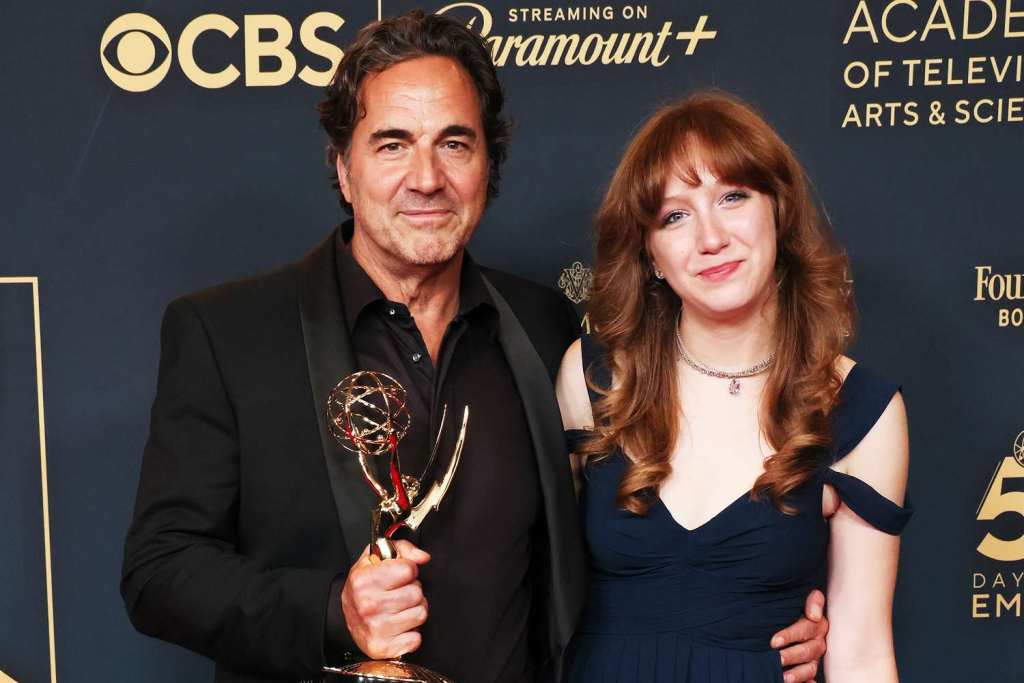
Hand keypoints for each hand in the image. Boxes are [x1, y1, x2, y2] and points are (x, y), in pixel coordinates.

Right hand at [341, 540, 430, 659]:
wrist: (344, 620)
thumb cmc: (362, 589)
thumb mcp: (374, 559)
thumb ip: (402, 550)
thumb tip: (422, 557)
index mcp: (364, 580)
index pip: (409, 569)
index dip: (407, 570)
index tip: (397, 576)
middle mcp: (368, 605)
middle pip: (417, 592)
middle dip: (411, 591)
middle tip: (397, 594)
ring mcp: (376, 628)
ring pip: (421, 613)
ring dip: (414, 611)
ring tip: (398, 610)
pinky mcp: (384, 648)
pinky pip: (416, 638)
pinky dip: (410, 634)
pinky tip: (397, 627)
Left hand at [771, 589, 827, 682]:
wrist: (800, 620)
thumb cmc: (797, 611)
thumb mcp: (804, 603)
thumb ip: (813, 601)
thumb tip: (814, 614)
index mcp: (818, 626)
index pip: (804, 630)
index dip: (789, 636)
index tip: (774, 641)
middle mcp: (818, 643)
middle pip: (806, 651)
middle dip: (790, 656)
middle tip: (777, 659)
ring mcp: (815, 658)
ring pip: (809, 668)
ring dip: (797, 674)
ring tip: (784, 677)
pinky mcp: (811, 668)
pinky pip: (810, 678)